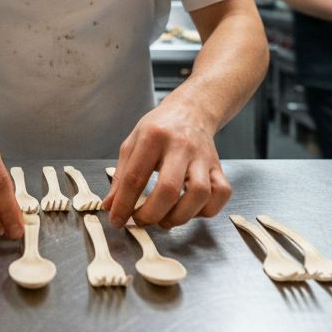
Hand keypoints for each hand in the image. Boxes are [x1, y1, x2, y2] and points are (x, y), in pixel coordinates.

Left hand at [102, 98, 230, 228]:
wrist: (191, 111)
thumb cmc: (158, 129)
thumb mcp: (132, 143)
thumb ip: (121, 176)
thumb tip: (110, 206)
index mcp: (153, 137)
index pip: (135, 177)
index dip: (123, 204)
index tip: (117, 220)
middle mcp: (181, 146)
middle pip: (169, 188)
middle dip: (152, 214)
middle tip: (141, 220)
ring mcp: (203, 157)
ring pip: (199, 194)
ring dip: (180, 216)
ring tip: (165, 219)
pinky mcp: (218, 167)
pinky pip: (221, 194)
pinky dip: (206, 210)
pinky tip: (189, 210)